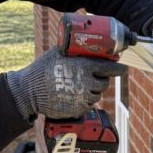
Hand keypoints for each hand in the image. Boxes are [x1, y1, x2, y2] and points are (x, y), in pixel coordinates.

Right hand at [6, 47, 125, 120]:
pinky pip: (88, 104)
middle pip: (105, 82)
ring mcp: (84, 98)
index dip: (118, 67)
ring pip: (97, 93)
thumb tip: (90, 43)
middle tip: (92, 75)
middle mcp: (88, 83)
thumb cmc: (44, 69)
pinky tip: (73, 93)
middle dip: (101, 78)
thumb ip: (77, 49)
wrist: (30, 91)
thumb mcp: (60, 53)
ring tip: (78, 84)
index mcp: (86, 67)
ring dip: (92, 89)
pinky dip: (84, 99)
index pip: (112, 68)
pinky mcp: (79, 109)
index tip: (122, 67)